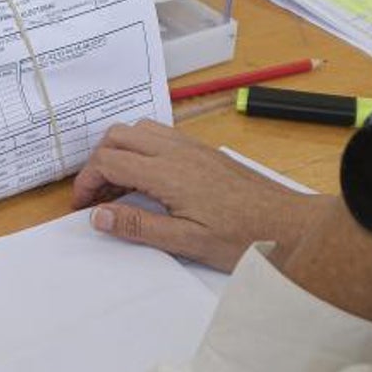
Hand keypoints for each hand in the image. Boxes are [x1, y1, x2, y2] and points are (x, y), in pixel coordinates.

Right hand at [72, 120, 321, 271]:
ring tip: (119, 188)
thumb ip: (139, 225)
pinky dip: (141, 150)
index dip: (86, 181)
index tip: (82, 205)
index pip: (109, 161)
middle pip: (118, 136)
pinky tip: (147, 179)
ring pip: (139, 130)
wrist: (289, 225)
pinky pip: (160, 135)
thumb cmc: (244, 237)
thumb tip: (99, 215)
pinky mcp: (204, 151)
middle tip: (95, 196)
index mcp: (167, 172)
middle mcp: (176, 150)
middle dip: (97, 163)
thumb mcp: (186, 240)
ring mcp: (191, 147)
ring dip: (119, 152)